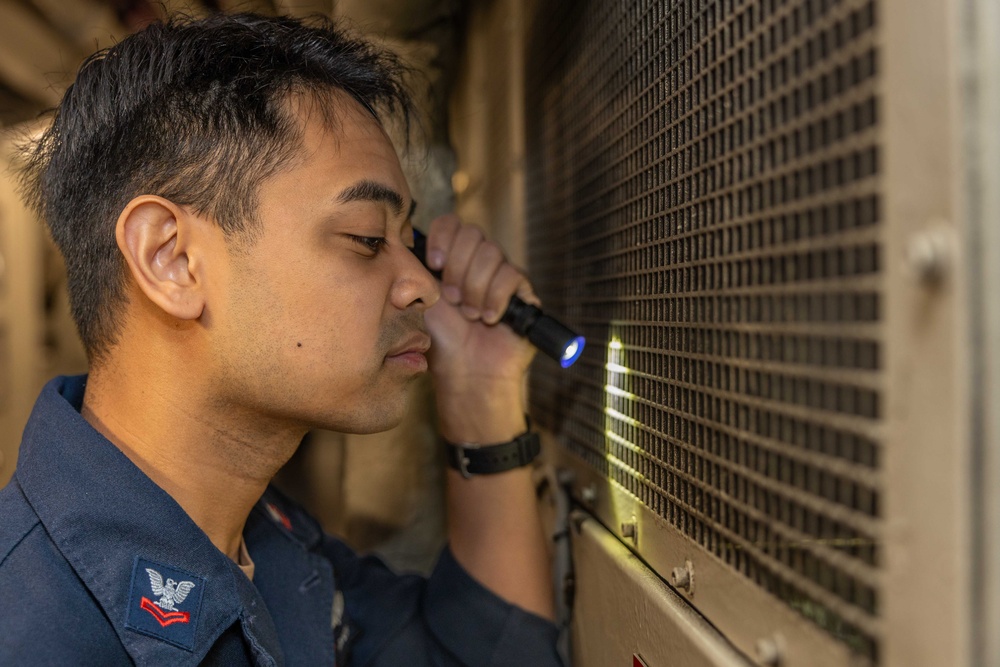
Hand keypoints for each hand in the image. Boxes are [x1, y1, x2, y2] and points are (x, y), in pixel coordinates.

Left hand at [422, 215, 537, 439]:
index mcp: (453, 257)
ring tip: (470, 315)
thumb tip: (409, 236)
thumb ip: (417, 265)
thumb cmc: (441, 338)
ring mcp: (503, 275)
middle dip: (458, 268)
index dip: (443, 237)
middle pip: (473, 233)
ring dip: (475, 288)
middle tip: (452, 299)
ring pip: (492, 253)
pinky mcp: (523, 292)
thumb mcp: (420, 297)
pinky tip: (488, 319)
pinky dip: (495, 298)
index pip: (452, 222)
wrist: (465, 370)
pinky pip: (512, 276)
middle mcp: (478, 261)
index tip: (434, 263)